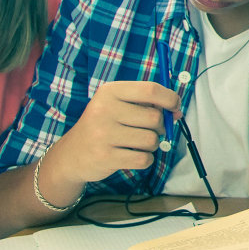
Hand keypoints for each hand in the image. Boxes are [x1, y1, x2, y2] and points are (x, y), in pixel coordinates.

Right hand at [50, 81, 179, 186]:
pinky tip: (131, 156)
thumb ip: (148, 104)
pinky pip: (144, 159)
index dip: (170, 98)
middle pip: (155, 118)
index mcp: (110, 92)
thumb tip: (177, 112)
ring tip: (135, 144)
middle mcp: (104, 110)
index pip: (151, 89)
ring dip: (151, 145)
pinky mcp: (105, 157)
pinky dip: (145, 159)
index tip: (175, 107)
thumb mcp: (118, 106)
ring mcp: (103, 134)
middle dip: (160, 127)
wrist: (71, 155)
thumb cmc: (103, 126)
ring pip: (152, 140)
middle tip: (148, 130)